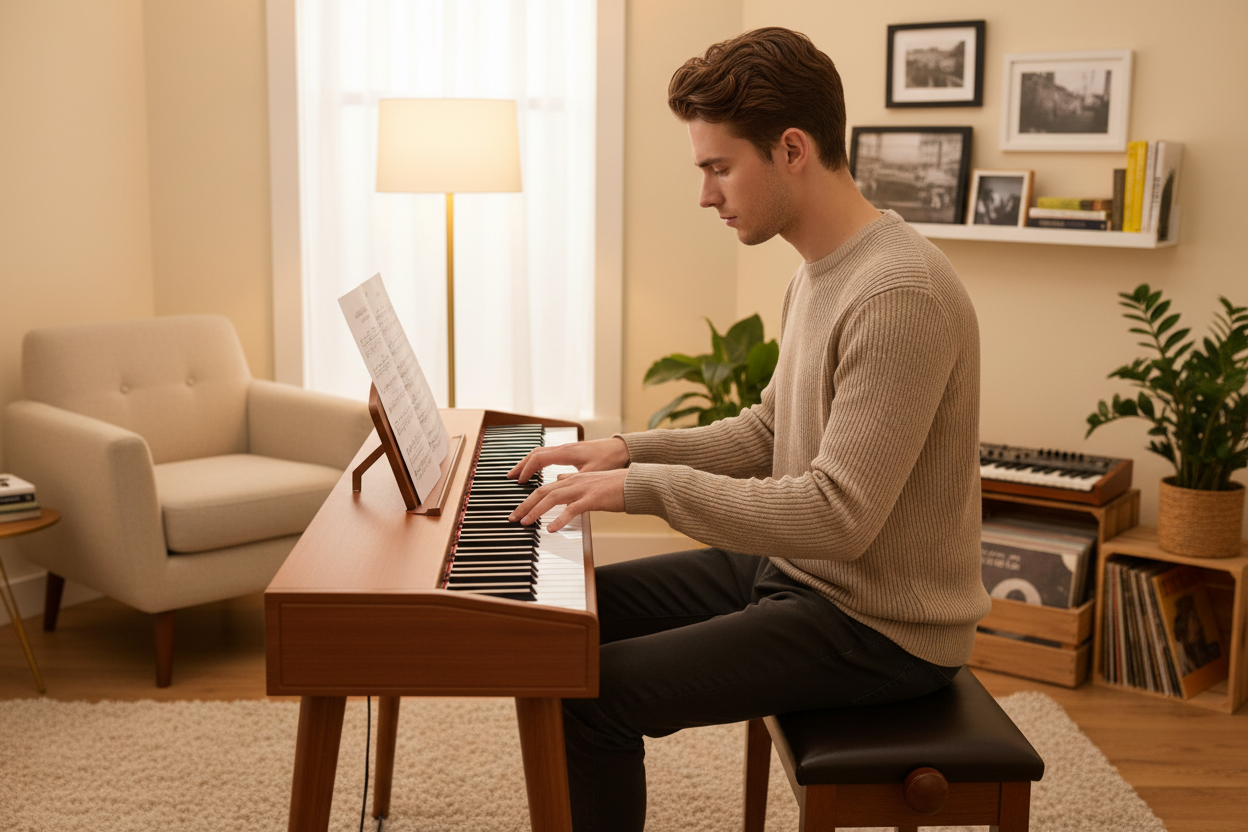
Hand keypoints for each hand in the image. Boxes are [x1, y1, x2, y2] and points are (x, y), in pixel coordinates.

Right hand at [508, 436, 629, 482]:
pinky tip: (536, 471)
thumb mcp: (592, 472)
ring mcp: (565, 448)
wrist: (621, 449)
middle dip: (521, 466)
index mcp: (566, 452)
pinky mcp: (569, 451)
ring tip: (518, 475)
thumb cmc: (609, 459)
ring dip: (527, 463)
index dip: (527, 470)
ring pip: (540, 453)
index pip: (538, 459)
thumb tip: (559, 491)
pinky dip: (537, 462)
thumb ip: (574, 480)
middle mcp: (563, 448)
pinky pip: (547, 455)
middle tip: (510, 478)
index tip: (519, 482)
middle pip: (534, 454)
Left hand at [509, 468, 627, 531]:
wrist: (636, 483)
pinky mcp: (593, 499)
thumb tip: (559, 479)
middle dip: (524, 505)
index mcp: (573, 478)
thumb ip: (573, 480)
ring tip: (525, 522)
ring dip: (536, 511)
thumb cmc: (616, 485)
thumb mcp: (591, 480)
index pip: (545, 487)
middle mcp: (574, 482)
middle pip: (542, 492)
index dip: (529, 498)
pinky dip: (560, 519)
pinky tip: (552, 529)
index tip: (519, 510)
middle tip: (513, 518)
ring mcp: (583, 489)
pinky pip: (572, 509)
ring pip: (552, 498)